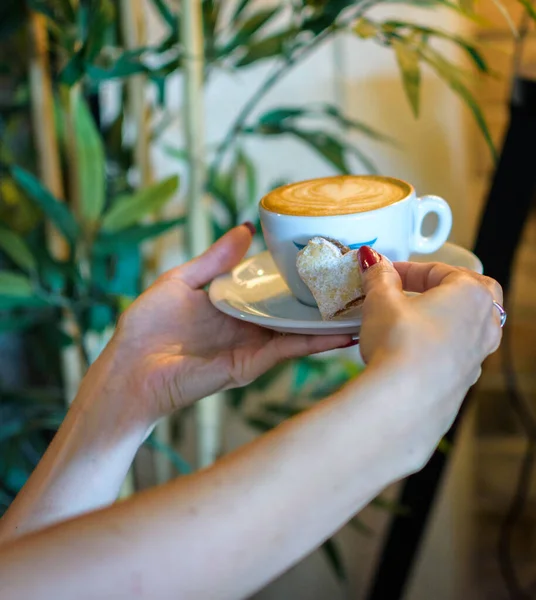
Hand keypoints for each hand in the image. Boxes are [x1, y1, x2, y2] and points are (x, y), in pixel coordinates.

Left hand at [83, 225, 352, 426]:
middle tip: (360, 281)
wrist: (128, 372)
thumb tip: (246, 229)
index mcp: (233, 306)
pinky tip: (343, 332)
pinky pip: (288, 350)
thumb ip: (215, 259)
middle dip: (323, 298)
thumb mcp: (182, 281)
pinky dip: (315, 341)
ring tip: (365, 304)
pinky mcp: (250, 365)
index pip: (274, 290)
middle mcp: (248, 327)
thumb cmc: (146, 326)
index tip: (328, 259)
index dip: (299, 276)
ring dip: (329, 320)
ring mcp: (252, 347)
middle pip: (293, 311)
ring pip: (299, 331)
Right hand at [348, 246, 502, 471]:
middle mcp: (483, 324)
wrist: (402, 400)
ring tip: (410, 321)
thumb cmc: (398, 343)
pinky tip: (412, 351)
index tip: (386, 273)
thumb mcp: (381, 300)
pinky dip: (439, 345)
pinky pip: (456, 353)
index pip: (441, 270)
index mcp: (470, 294)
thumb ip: (379, 277)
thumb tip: (373, 261)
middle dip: (442, 288)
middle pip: (471, 294)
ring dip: (442, 318)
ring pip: (467, 326)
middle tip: (413, 291)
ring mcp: (477, 356)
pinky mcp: (463, 381)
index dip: (408, 269)